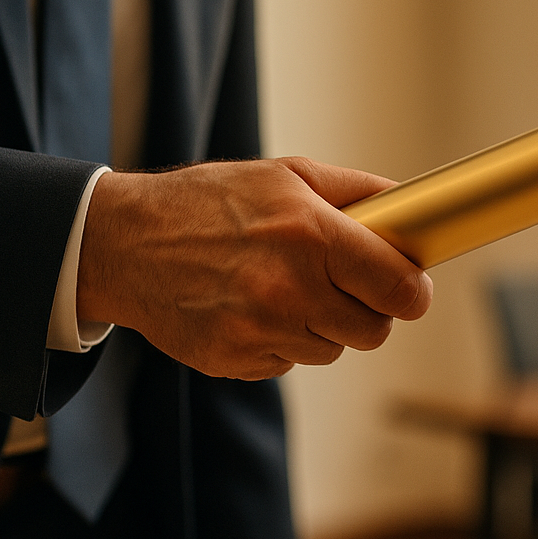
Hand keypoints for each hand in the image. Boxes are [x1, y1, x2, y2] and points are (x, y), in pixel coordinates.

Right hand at [77, 157, 432, 379]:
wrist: (123, 243)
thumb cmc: (210, 202)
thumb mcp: (286, 174)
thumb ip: (358, 192)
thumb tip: (414, 208)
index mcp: (310, 235)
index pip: (399, 288)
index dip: (413, 291)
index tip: (410, 287)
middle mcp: (288, 288)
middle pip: (374, 331)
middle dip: (370, 311)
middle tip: (346, 286)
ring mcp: (259, 331)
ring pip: (332, 350)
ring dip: (322, 326)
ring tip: (284, 288)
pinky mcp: (234, 360)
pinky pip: (288, 364)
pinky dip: (281, 342)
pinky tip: (252, 308)